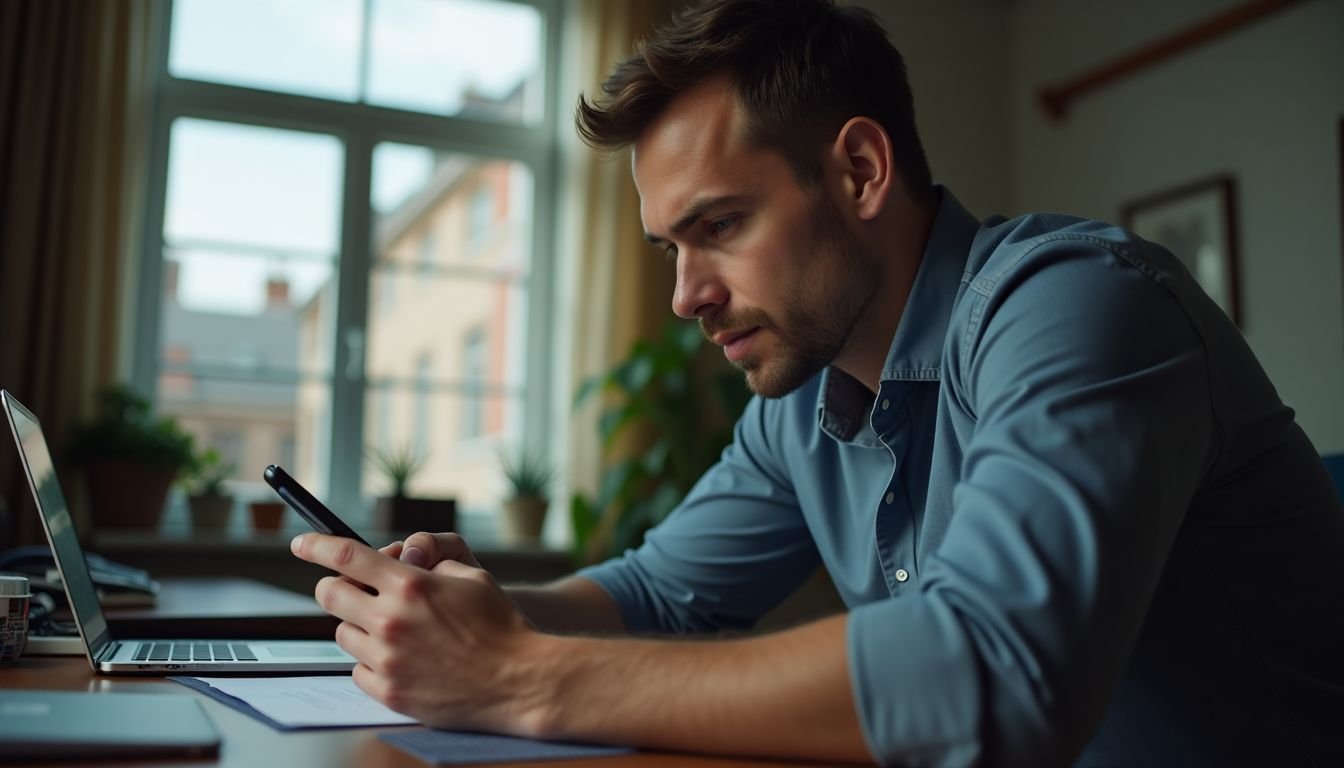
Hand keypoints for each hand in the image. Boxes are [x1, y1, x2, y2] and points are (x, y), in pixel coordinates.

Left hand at [290, 533, 548, 733]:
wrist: (519, 681)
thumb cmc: (501, 625)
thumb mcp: (471, 576)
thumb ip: (430, 565)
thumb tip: (402, 561)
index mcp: (411, 584)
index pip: (347, 556)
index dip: (316, 546)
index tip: (300, 544)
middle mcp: (391, 620)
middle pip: (330, 594)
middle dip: (337, 587)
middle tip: (355, 590)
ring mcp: (387, 659)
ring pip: (343, 633)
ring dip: (359, 625)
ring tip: (392, 630)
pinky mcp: (389, 691)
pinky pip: (357, 670)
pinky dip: (371, 661)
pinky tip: (400, 659)